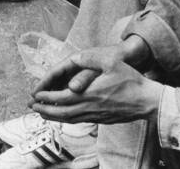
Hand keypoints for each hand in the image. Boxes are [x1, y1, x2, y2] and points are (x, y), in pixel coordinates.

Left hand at [30, 45, 162, 124]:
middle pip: (60, 112)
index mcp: (88, 94)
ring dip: (52, 116)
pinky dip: (65, 119)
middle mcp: (88, 107)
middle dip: (43, 109)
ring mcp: (94, 116)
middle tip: (31, 105)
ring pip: (68, 119)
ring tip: (41, 112)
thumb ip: (91, 59)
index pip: (60, 98)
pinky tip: (62, 116)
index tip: (35, 94)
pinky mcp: (100, 120)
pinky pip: (77, 121)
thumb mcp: (111, 63)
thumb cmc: (131, 81)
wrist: (147, 102)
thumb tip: (75, 58)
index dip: (46, 97)